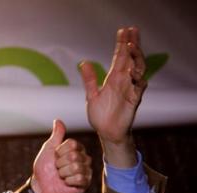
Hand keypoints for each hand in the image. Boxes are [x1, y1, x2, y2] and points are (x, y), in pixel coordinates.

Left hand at [31, 119, 92, 192]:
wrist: (40, 186)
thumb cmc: (44, 167)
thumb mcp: (48, 149)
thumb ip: (56, 135)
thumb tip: (58, 120)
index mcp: (77, 149)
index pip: (72, 144)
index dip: (59, 152)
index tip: (55, 157)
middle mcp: (84, 158)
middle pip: (74, 156)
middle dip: (60, 163)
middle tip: (57, 168)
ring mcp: (86, 170)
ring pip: (76, 167)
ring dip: (63, 173)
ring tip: (60, 175)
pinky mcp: (85, 183)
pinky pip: (79, 178)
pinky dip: (68, 181)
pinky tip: (66, 182)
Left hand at [80, 27, 145, 165]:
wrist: (107, 132)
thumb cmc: (100, 115)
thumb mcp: (92, 95)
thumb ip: (89, 79)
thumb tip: (83, 63)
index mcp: (114, 79)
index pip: (120, 57)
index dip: (122, 44)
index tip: (124, 30)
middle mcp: (124, 81)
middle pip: (131, 58)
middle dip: (132, 44)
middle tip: (132, 30)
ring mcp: (131, 89)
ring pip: (139, 68)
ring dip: (136, 57)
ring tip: (131, 46)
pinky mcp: (134, 99)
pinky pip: (140, 86)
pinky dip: (138, 78)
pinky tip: (133, 71)